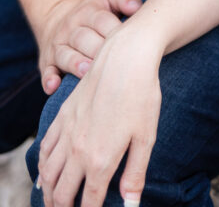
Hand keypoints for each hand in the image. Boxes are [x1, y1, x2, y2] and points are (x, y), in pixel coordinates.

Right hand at [37, 0, 141, 93]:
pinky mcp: (48, 63)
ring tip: (87, 71)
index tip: (129, 41)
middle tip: (113, 61)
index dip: (115, 30)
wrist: (58, 16)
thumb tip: (136, 7)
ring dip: (76, 63)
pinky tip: (54, 86)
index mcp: (89, 12)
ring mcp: (58, 46)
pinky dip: (49, 79)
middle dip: (97, 49)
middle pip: (83, 38)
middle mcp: (71, 28)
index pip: (102, 20)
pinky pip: (46, 71)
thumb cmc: (94, 13)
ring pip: (66, 55)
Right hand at [37, 26, 161, 206]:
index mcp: (101, 160)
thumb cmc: (142, 95)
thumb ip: (135, 175)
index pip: (89, 202)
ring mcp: (67, 132)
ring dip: (49, 193)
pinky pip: (45, 148)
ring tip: (54, 203)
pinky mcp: (62, 116)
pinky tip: (46, 172)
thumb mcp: (146, 137)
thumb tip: (131, 206)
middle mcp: (78, 150)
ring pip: (48, 174)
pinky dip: (42, 166)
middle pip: (62, 194)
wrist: (126, 56)